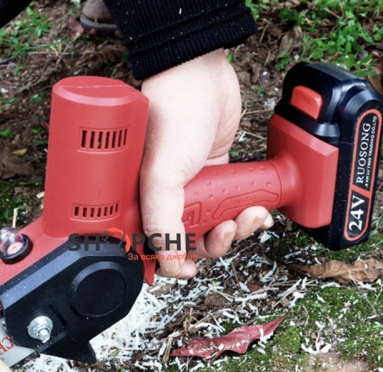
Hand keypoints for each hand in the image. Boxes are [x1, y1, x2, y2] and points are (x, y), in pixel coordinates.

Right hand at [140, 49, 272, 277]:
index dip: (171, 263)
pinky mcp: (216, 178)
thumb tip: (169, 263)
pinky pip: (231, 207)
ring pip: (214, 227)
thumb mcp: (161, 175)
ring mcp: (193, 189)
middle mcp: (164, 198)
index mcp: (140, 201)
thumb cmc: (172, 116)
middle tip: (225, 229)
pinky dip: (245, 214)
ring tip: (249, 214)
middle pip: (189, 242)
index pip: (151, 246)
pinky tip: (255, 209)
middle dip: (213, 243)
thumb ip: (163, 222)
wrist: (202, 76)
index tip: (189, 270)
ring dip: (236, 229)